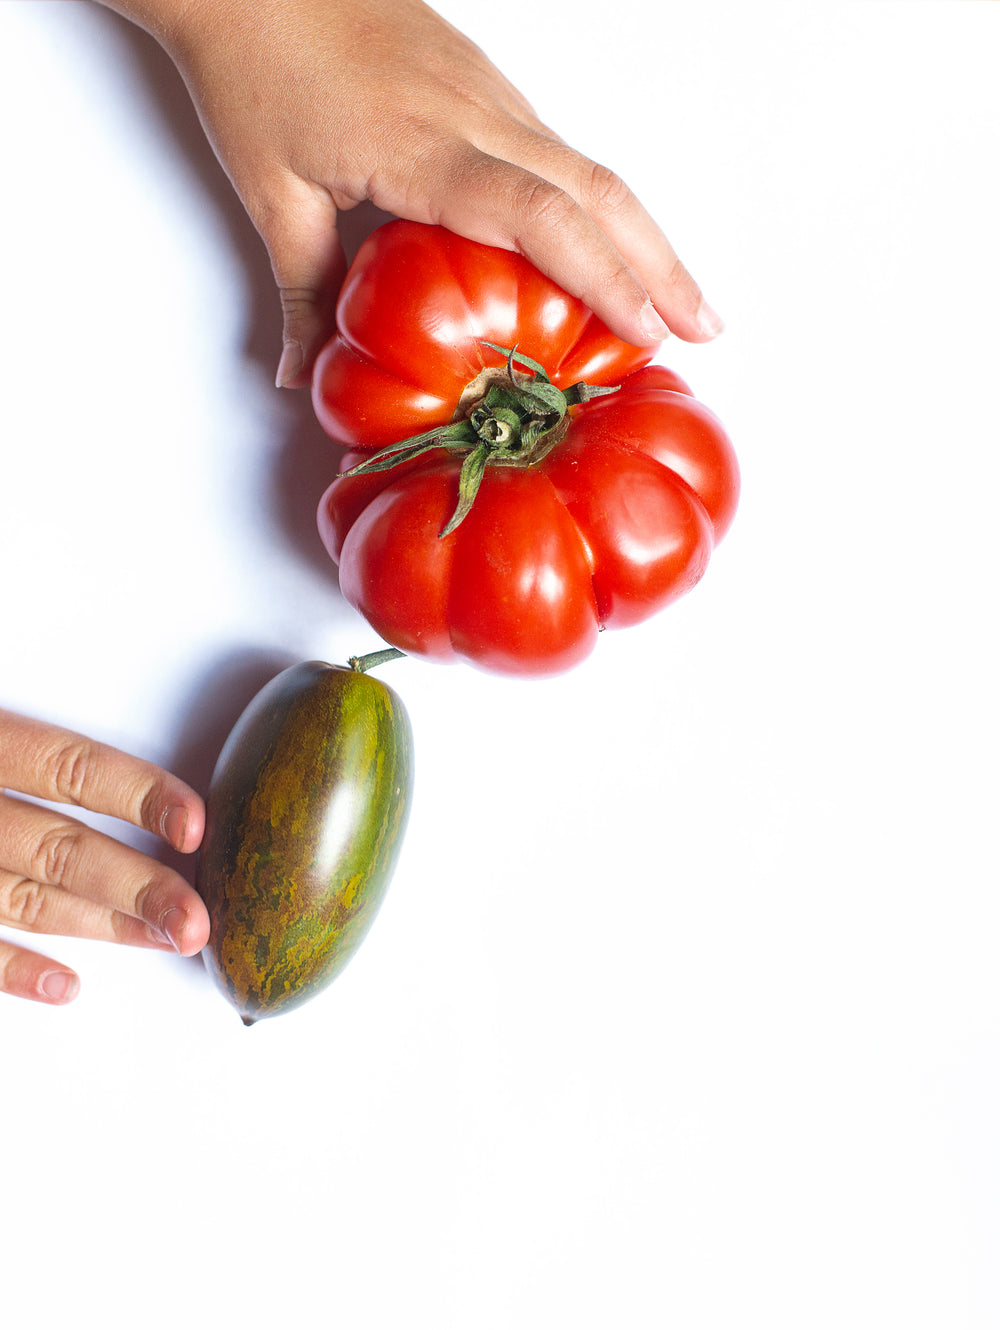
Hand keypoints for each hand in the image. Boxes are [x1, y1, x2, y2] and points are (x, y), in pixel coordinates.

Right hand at [0, 710, 208, 1005]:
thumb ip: (31, 737)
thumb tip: (100, 733)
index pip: (71, 769)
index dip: (137, 795)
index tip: (195, 824)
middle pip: (59, 848)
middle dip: (136, 886)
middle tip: (197, 918)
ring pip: (24, 900)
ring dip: (99, 925)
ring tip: (166, 940)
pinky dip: (15, 970)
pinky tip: (67, 984)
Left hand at [96, 0, 722, 386]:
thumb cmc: (256, 68)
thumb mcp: (271, 193)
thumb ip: (301, 293)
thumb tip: (298, 375)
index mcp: (426, 147)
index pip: (543, 217)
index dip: (606, 278)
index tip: (648, 334)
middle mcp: (478, 115)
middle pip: (598, 192)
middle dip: (662, 264)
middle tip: (706, 328)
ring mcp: (490, 95)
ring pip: (592, 168)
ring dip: (644, 236)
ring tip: (679, 300)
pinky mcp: (486, 88)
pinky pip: (561, 154)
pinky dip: (602, 210)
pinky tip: (610, 251)